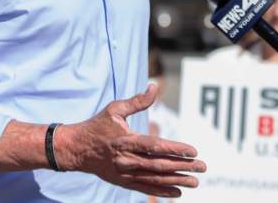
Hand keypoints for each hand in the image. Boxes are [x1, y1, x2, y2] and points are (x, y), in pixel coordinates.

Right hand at [55, 84, 205, 197]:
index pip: (154, 146)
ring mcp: (124, 173)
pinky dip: (162, 190)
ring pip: (154, 179)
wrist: (75, 149)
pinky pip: (145, 188)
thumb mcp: (114, 109)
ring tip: (195, 182)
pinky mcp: (123, 182)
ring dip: (176, 181)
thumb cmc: (96, 126)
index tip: (193, 151)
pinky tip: (178, 192)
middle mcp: (126, 159)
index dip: (174, 149)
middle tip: (202, 167)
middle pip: (159, 165)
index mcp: (125, 140)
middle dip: (182, 167)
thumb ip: (137, 101)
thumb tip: (155, 86)